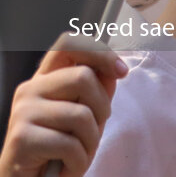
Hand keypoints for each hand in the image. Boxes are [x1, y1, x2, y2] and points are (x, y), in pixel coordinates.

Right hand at [0, 33, 127, 176]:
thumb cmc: (59, 149)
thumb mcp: (85, 117)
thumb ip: (97, 92)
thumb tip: (114, 71)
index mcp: (45, 79)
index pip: (69, 44)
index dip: (100, 52)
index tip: (121, 71)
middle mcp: (30, 90)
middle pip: (83, 77)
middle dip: (102, 108)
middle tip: (93, 131)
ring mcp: (22, 112)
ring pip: (81, 114)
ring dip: (90, 141)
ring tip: (78, 152)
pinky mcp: (21, 138)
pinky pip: (69, 144)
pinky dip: (78, 161)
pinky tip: (66, 167)